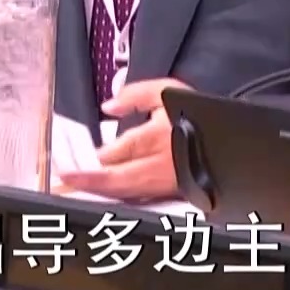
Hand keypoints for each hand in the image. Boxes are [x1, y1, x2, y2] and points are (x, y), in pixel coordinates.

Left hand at [55, 78, 189, 201]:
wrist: (229, 141)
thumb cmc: (197, 113)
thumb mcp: (167, 92)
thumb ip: (134, 95)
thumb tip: (108, 107)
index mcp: (157, 137)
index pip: (117, 152)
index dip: (92, 162)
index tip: (67, 167)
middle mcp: (160, 165)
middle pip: (117, 181)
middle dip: (87, 185)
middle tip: (60, 186)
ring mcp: (166, 183)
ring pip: (126, 193)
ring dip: (98, 195)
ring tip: (71, 194)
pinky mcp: (170, 193)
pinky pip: (138, 197)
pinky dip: (116, 197)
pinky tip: (101, 196)